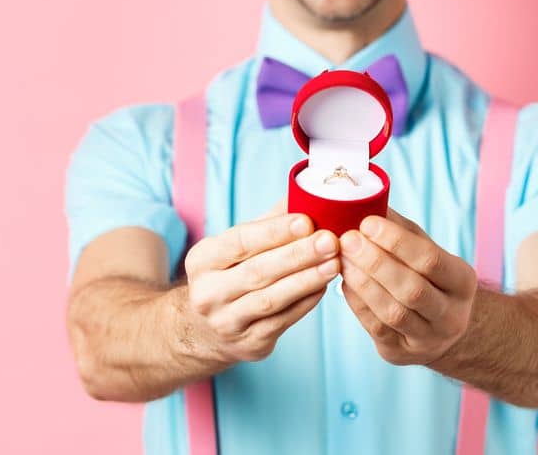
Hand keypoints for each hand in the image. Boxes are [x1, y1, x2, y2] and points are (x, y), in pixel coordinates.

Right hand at [181, 200, 339, 362]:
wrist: (206, 329)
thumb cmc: (233, 274)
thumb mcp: (238, 246)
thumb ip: (271, 221)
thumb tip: (309, 192)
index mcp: (202, 260)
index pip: (240, 242)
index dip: (274, 231)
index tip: (307, 220)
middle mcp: (207, 293)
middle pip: (258, 271)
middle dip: (298, 255)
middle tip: (331, 240)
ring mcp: (226, 322)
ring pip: (271, 299)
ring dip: (307, 280)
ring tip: (335, 263)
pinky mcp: (248, 345)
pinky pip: (283, 321)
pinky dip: (306, 302)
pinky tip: (325, 286)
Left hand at [339, 209, 478, 365]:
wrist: (444, 329)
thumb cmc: (431, 280)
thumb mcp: (428, 253)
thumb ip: (402, 231)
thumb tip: (367, 201)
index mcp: (463, 282)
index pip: (431, 260)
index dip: (397, 242)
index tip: (368, 223)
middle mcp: (452, 314)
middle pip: (412, 288)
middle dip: (376, 262)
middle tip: (348, 239)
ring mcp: (428, 339)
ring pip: (392, 311)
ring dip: (363, 282)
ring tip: (342, 259)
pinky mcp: (402, 353)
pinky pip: (375, 327)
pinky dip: (357, 302)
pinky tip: (345, 282)